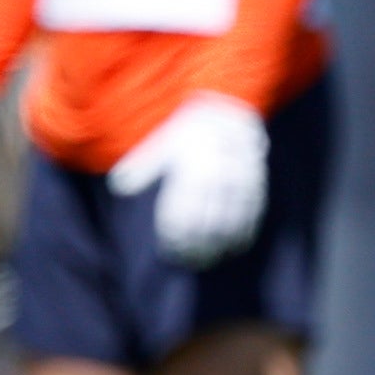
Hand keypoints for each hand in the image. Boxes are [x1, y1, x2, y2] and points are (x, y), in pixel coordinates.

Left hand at [115, 92, 268, 265]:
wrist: (226, 111)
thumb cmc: (188, 131)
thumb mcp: (162, 143)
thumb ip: (141, 166)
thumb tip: (117, 185)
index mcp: (193, 169)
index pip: (184, 214)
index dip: (177, 237)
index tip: (170, 251)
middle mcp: (219, 177)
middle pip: (206, 224)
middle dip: (196, 248)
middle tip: (188, 262)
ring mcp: (240, 183)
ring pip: (230, 224)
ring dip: (219, 246)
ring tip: (208, 260)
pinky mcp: (256, 185)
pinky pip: (251, 216)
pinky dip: (243, 236)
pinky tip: (233, 248)